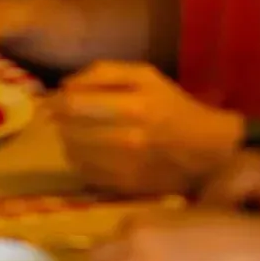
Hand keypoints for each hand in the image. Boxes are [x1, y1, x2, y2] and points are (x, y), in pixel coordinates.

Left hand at [54, 61, 239, 195]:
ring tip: (77, 131)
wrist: (207, 150)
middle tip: (62, 115)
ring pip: (72, 152)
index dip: (55, 100)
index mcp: (134, 105)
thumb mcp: (144, 74)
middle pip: (68, 129)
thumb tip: (64, 85)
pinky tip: (90, 149)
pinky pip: (84, 172)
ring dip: (67, 139)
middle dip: (59, 120)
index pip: (73, 103)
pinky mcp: (124, 187)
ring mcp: (126, 167)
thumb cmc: (172, 105)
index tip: (52, 99)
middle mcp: (128, 138)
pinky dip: (79, 159)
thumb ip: (102, 73)